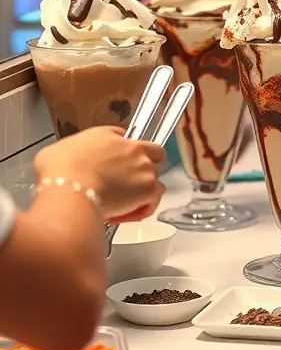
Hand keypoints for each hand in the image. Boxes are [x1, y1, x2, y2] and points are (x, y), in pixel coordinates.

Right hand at [34, 127, 165, 221]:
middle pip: (153, 152)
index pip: (126, 138)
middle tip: (129, 182)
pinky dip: (146, 206)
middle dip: (145, 165)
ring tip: (125, 203)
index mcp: (110, 135)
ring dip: (144, 189)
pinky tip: (129, 213)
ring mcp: (143, 167)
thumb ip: (69, 154)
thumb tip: (64, 162)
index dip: (123, 153)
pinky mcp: (148, 188)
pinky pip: (155, 197)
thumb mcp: (56, 151)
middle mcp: (132, 147)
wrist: (70, 186)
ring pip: (155, 176)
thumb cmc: (59, 168)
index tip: (116, 165)